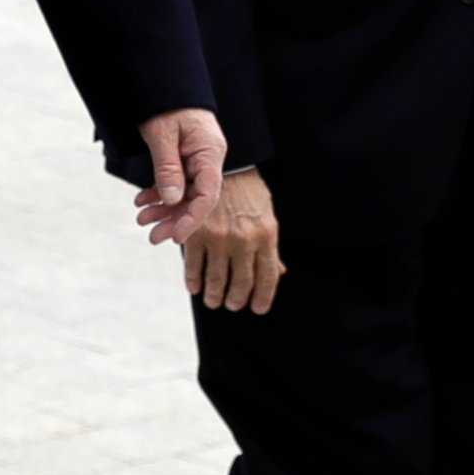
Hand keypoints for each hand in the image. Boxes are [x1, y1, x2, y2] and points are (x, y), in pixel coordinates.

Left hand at [133, 107, 224, 245]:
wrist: (163, 81)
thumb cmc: (165, 103)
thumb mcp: (162, 134)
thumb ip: (167, 168)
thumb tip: (171, 201)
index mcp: (210, 152)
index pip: (208, 194)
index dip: (192, 218)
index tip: (176, 236)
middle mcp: (207, 159)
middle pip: (196, 198)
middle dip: (174, 218)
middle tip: (152, 236)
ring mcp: (197, 159)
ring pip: (184, 192)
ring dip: (164, 208)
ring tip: (142, 220)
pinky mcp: (185, 158)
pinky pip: (176, 181)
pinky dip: (159, 192)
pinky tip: (142, 201)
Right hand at [182, 169, 285, 314]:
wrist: (223, 165)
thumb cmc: (248, 190)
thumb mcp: (267, 215)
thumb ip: (271, 246)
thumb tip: (280, 271)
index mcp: (266, 236)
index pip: (268, 277)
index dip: (263, 298)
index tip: (257, 309)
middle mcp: (244, 240)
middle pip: (241, 283)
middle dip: (236, 300)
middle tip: (231, 305)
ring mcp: (219, 238)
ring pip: (216, 279)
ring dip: (214, 295)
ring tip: (213, 301)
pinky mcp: (196, 233)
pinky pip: (194, 265)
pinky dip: (193, 280)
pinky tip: (195, 286)